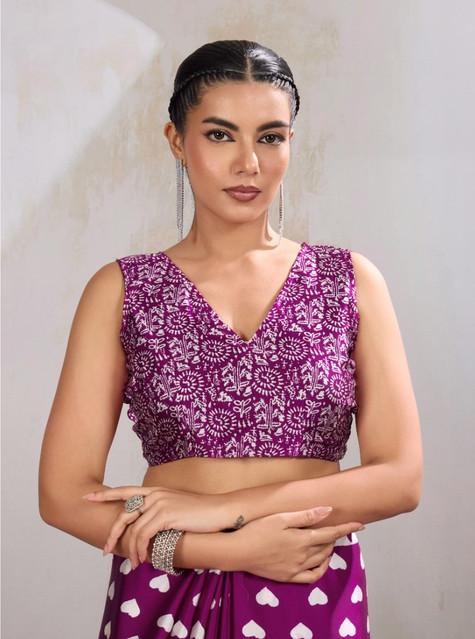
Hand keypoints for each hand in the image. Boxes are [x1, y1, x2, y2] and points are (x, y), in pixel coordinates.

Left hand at [82, 485, 229, 568]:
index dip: (106, 494)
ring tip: (134, 563)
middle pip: (124, 514)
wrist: (221, 511)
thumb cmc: (202, 514)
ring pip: (133, 529)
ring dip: (131, 550)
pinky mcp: (166, 514)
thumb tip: (149, 530)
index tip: (88, 496)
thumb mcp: (177, 510)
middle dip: (112, 534)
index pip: (126, 491)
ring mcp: (160, 503)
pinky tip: (143, 559)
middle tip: (106, 550)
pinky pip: (144, 535)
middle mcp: (155, 495)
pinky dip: (140, 549)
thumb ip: (161, 514)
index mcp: (157, 492)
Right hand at [229, 507, 363, 583]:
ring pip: (321, 560)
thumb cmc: (258, 529)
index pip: (331, 533)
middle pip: (327, 547)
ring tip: (328, 542)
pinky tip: (320, 562)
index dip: (346, 529)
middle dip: (336, 538)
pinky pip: (312, 577)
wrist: (238, 551)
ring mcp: (296, 568)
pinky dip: (320, 569)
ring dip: (328, 551)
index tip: (360, 525)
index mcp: (302, 539)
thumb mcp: (281, 517)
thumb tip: (328, 510)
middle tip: (338, 529)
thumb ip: (306, 515)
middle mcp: (303, 556)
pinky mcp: (288, 577)